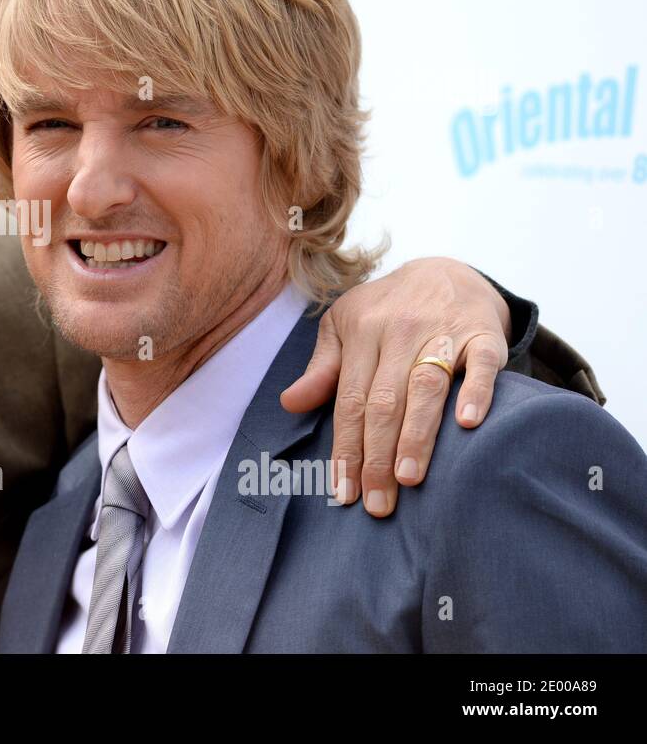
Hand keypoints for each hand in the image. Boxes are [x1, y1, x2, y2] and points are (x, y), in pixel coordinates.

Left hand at [279, 257, 510, 517]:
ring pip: (426, 386)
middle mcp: (400, 331)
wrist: (447, 271)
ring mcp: (443, 332)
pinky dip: (476, 392)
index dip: (346, 447)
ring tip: (408, 479)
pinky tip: (467, 424)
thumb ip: (322, 368)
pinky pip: (482, 364)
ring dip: (417, 435)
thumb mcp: (343, 326)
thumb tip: (290, 403)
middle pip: (385, 401)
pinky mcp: (485, 335)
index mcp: (362, 333)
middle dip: (377, 456)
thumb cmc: (386, 310)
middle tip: (376, 503)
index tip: (342, 491)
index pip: (350, 400)